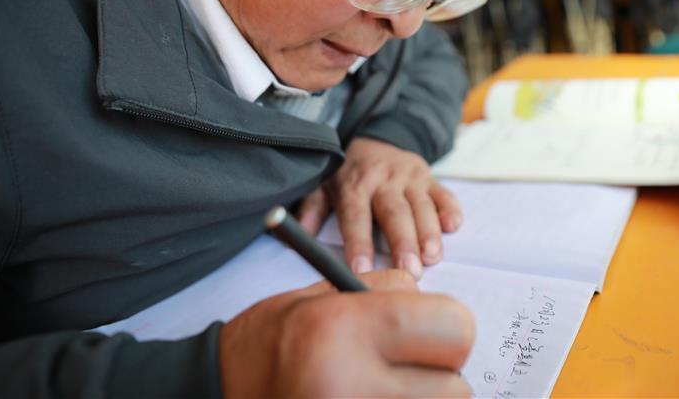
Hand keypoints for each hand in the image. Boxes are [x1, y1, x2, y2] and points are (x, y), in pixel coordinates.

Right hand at [219, 269, 474, 397]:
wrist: (222, 388)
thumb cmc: (274, 339)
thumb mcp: (324, 294)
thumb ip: (389, 291)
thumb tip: (443, 313)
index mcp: (343, 328)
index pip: (453, 327)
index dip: (449, 328)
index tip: (430, 333)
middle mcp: (349, 384)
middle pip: (456, 387)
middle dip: (441, 376)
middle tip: (409, 370)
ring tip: (386, 388)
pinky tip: (373, 398)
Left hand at [297, 137, 462, 278]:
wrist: (374, 138)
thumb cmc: (347, 173)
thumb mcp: (322, 186)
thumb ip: (311, 210)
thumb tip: (291, 237)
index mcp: (354, 185)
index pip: (356, 217)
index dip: (359, 244)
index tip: (363, 270)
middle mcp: (383, 179)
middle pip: (394, 214)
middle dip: (403, 243)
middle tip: (410, 272)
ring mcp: (409, 177)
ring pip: (421, 206)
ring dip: (429, 232)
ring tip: (432, 257)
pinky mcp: (428, 176)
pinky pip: (443, 192)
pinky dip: (450, 208)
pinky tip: (453, 226)